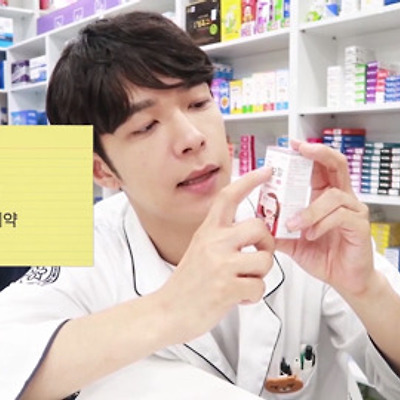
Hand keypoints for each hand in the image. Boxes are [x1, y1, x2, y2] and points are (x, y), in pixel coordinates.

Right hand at [158, 167, 274, 343]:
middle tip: (258, 255)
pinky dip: (253, 296)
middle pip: (259, 227)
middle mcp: (214, 243)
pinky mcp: (227, 288)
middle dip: (267, 244)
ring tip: (244, 282)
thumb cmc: (187, 283)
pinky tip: (238, 297)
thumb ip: (223, 238)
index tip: (266, 172)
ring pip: (265, 260)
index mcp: (207, 231)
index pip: (228, 197)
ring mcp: (221, 264)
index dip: (249, 181)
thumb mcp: (200, 249)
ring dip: (260, 275)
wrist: (167, 311)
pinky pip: (259, 287)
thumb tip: (253, 234)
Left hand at [276, 140, 373, 296]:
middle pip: (337, 165)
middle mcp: (341, 199)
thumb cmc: (323, 256)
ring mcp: (353, 211)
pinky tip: (311, 235)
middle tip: (301, 149)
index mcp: (324, 197)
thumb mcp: (293, 242)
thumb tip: (257, 223)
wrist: (344, 280)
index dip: (309, 153)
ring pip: (333, 196)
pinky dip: (321, 224)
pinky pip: (340, 216)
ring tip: (294, 225)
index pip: (320, 167)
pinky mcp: (359, 226)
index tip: (292, 145)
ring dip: (309, 210)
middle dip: (319, 153)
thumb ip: (278, 231)